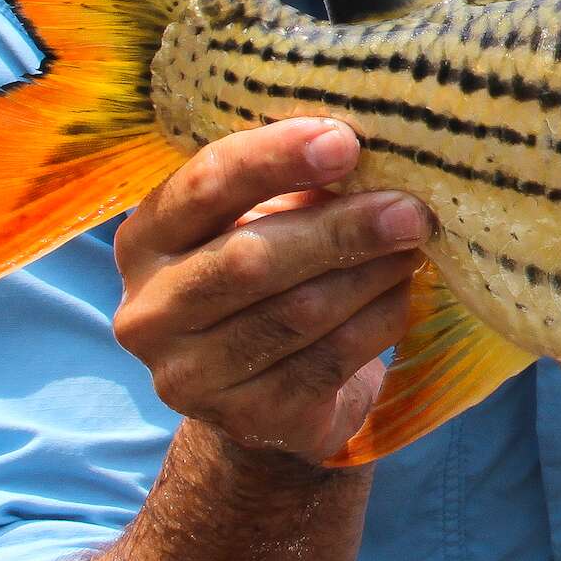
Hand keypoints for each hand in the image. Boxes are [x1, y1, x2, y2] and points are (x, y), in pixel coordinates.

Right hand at [112, 118, 434, 466]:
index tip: (345, 141)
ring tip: (415, 244)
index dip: (274, 159)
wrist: (269, 395)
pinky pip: (328, 362)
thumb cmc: (269, 277)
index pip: (203, 186)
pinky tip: (403, 294)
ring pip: (298, 314)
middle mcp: (149, 312)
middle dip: (340, 228)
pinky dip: (377, 321)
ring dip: (370, 274)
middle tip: (409, 208)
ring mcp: (191, 376)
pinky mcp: (247, 420)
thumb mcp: (259, 221)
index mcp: (145, 241)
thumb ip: (293, 185)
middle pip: (251, 259)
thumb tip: (375, 146)